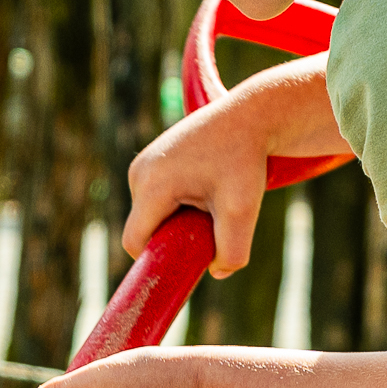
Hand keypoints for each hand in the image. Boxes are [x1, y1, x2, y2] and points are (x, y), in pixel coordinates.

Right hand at [122, 103, 277, 275]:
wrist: (251, 115)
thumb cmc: (246, 159)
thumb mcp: (243, 209)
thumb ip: (232, 250)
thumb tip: (217, 272)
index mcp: (152, 185)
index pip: (135, 241)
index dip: (157, 259)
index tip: (188, 262)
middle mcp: (140, 171)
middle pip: (145, 227)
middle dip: (173, 236)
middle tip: (212, 224)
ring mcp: (144, 162)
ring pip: (152, 213)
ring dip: (178, 219)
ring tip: (212, 200)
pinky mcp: (153, 157)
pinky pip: (157, 196)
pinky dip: (178, 202)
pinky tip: (207, 186)